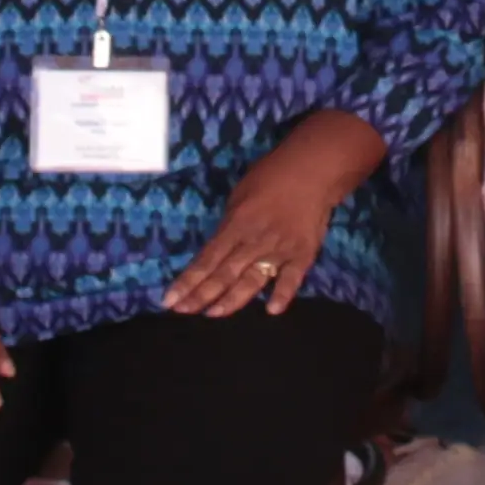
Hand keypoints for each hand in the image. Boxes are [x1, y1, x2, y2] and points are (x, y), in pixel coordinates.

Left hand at [163, 139, 349, 316]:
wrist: (314, 170)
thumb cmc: (272, 175)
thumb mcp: (240, 193)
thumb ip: (230, 223)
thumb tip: (221, 245)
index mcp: (237, 225)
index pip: (207, 259)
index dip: (188, 281)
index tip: (170, 299)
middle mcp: (255, 242)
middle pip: (224, 275)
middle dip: (201, 296)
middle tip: (182, 312)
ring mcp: (280, 250)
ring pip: (252, 281)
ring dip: (232, 301)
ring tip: (214, 314)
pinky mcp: (303, 254)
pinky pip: (291, 279)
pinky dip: (282, 294)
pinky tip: (272, 310)